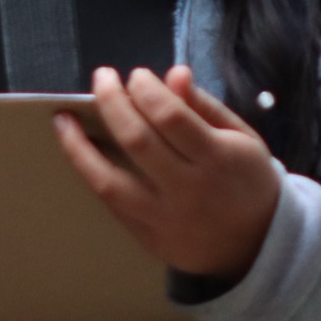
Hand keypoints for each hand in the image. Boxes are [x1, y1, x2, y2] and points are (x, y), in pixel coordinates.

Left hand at [53, 65, 283, 281]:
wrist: (257, 247)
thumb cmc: (247, 181)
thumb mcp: (242, 139)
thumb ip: (205, 106)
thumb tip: (174, 73)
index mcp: (218, 159)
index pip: (171, 117)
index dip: (147, 90)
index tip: (137, 75)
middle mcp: (189, 190)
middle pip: (136, 140)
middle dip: (112, 102)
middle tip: (102, 78)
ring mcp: (165, 218)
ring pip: (110, 180)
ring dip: (79, 146)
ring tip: (63, 120)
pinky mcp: (148, 238)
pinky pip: (111, 203)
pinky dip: (90, 174)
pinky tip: (79, 152)